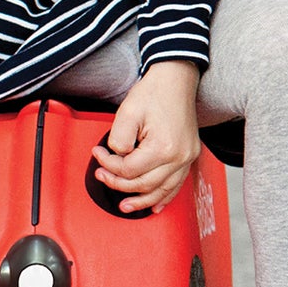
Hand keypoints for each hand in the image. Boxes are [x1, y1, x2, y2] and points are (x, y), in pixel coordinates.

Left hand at [91, 60, 200, 213]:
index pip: (128, 169)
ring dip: (142, 201)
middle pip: (143, 184)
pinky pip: (177, 185)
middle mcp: (179, 157)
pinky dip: (165, 197)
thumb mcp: (127, 112)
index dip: (108, 165)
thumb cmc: (154, 92)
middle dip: (118, 183)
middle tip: (102, 175)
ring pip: (162, 191)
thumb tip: (116, 157)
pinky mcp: (189, 155)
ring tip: (125, 207)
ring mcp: (187, 158)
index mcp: (163, 147)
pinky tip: (155, 205)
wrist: (176, 79)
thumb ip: (118, 140)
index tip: (98, 154)